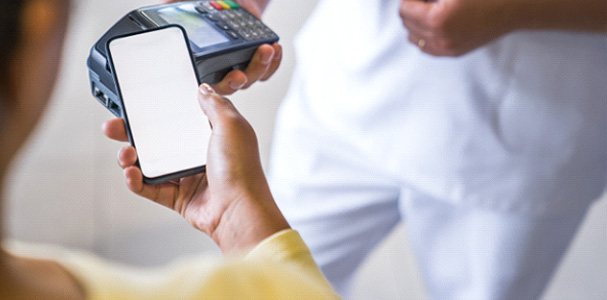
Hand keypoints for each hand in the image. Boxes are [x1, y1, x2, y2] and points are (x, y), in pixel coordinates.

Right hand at [102, 84, 288, 252]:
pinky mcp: (180, 199)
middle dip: (133, 133)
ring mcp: (189, 178)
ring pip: (151, 164)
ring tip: (125, 155)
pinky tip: (131, 174)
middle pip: (159, 140)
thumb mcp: (232, 126)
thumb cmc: (241, 170)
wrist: (239, 211)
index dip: (159, 112)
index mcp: (213, 136)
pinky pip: (151, 188)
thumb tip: (203, 88)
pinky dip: (136, 182)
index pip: (180, 119)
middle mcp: (200, 155)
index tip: (139, 106)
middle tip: (114, 128)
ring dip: (132, 158)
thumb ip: (216, 105)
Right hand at [163, 0, 279, 93]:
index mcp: (201, 64)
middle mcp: (221, 71)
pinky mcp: (258, 62)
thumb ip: (173, 8)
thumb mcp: (185, 6)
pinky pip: (267, 70)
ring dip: (259, 67)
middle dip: (236, 81)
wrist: (233, 1)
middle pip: (230, 86)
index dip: (207, 91)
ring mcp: (241, 68)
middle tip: (239, 73)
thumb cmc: (207, 6)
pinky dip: (273, 63)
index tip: (206, 84)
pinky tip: (275, 49)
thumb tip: (165, 7)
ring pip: (251, 78)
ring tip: (266, 50)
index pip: (203, 86)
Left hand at [399, 0, 511, 55]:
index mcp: (437, 20)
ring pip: (414, 38)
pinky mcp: (454, 52)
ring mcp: (447, 49)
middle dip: (414, 9)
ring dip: (417, 23)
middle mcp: (440, 39)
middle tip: (431, 0)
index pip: (404, 9)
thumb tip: (414, 0)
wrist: (514, 5)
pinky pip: (427, 47)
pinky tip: (437, 22)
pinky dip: (426, 35)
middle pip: (407, 24)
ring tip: (434, 10)